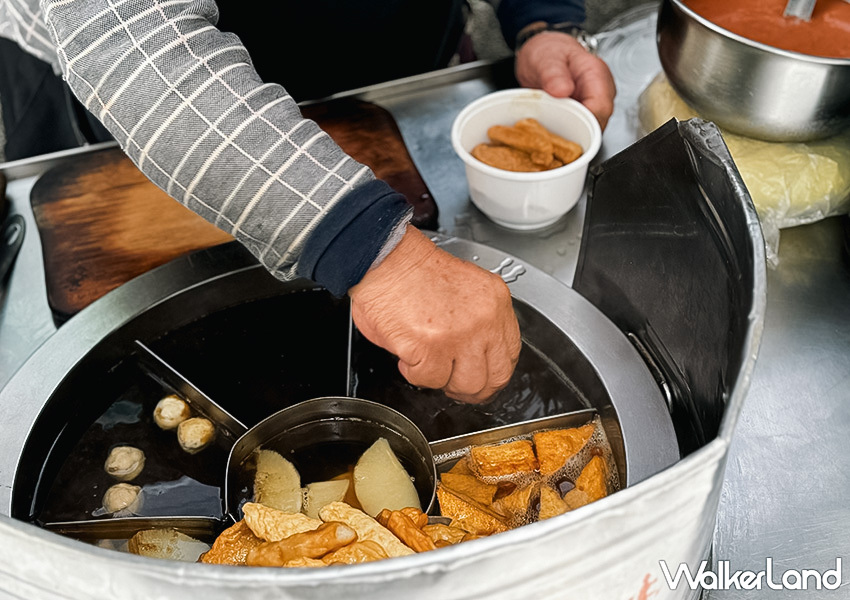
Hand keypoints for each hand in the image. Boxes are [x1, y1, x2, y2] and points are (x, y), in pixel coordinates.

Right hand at [349, 227, 520, 403]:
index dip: (494, 372)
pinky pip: (429, 380)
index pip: (510, 353)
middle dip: (473, 389)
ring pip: (464, 385)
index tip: (483, 376)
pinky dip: (415, 373)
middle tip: (456, 385)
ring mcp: (459, 337)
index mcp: (495, 301)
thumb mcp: (468, 286)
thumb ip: (480, 320)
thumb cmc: (414, 270)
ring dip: (443, 381)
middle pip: (493, 377)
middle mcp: (483, 320)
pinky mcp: (431, 350)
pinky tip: (408, 357)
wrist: (386, 259)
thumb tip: (477, 354)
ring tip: (427, 365)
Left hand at [515, 31, 615, 130]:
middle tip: (554, 130)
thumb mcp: (545, 59)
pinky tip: (558, 131)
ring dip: (574, 133)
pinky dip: (571, 133)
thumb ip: (553, 74)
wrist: (544, 55)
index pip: (601, 107)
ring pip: (593, 128)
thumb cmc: (548, 54)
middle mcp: (602, 89)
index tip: (563, 124)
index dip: (584, 122)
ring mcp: (596, 102)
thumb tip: (562, 90)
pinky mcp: (587, 111)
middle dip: (579, 131)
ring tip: (554, 130)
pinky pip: (584, 129)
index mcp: (596, 73)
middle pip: (600, 121)